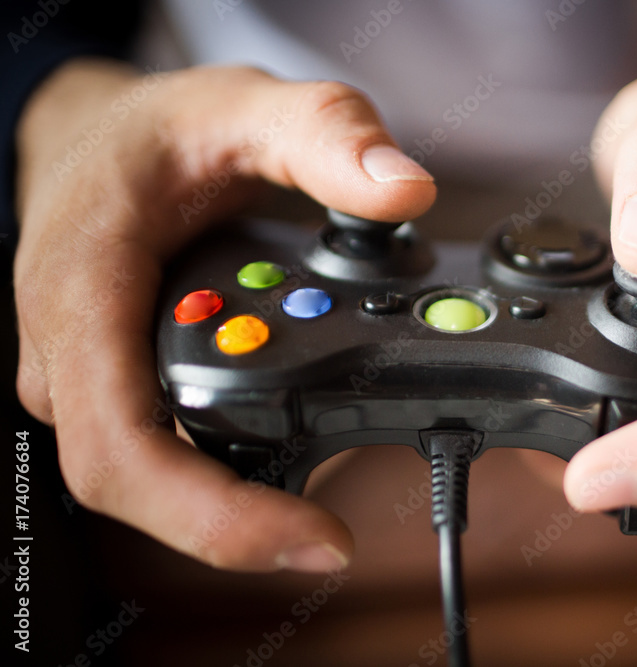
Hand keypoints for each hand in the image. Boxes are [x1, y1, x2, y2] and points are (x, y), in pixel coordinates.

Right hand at [14, 59, 434, 570]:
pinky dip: (233, 462)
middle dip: (247, 514)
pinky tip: (295, 440)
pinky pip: (170, 451)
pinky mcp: (119, 390)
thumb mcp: (242, 105)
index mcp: (84, 293)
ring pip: (161, 477)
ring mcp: (92, 381)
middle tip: (339, 521)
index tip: (311, 538)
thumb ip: (324, 135)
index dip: (214, 518)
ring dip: (245, 490)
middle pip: (150, 487)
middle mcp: (75, 356)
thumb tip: (402, 190)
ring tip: (329, 467)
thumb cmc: (153, 129)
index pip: (125, 452)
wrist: (97, 136)